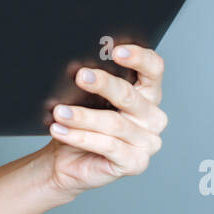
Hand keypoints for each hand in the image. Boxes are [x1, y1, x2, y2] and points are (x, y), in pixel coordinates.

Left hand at [41, 45, 166, 197]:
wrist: (66, 160)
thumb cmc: (80, 124)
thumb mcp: (86, 98)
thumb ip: (93, 82)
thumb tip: (81, 67)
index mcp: (147, 94)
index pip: (153, 69)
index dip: (138, 57)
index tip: (116, 51)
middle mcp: (153, 117)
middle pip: (130, 95)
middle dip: (103, 84)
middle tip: (80, 76)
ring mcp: (147, 142)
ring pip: (114, 122)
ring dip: (82, 116)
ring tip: (59, 112)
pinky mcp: (135, 162)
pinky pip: (107, 145)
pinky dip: (81, 136)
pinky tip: (61, 130)